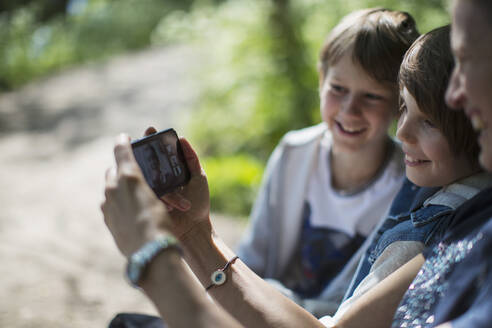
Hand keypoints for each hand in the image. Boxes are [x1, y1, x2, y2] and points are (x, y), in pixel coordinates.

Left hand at [101, 134, 172, 257]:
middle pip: (114, 172)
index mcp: (125, 178)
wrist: (150, 253)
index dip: (124, 142)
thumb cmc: (156, 221)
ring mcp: (109, 209)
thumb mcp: (149, 191)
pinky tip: (132, 208)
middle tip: (135, 169)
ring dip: (122, 187)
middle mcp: (112, 191)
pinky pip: (113, 207)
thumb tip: (121, 153)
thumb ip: (130, 169)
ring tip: (136, 191)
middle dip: (123, 168)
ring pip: (113, 190)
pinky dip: (120, 202)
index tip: (126, 137)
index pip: (121, 151)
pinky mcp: (111, 224)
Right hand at [144, 127, 211, 240]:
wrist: (195, 229)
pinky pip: (142, 193)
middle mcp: (156, 179)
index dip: (151, 140)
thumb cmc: (199, 204)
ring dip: (149, 174)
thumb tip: (182, 139)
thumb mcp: (199, 178)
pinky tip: (167, 203)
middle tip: (141, 140)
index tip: (151, 130)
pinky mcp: (144, 203)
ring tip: (163, 180)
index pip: (158, 152)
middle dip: (141, 149)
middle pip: (144, 161)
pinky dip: (154, 195)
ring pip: (141, 176)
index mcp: (169, 171)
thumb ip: (191, 160)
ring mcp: (149, 190)